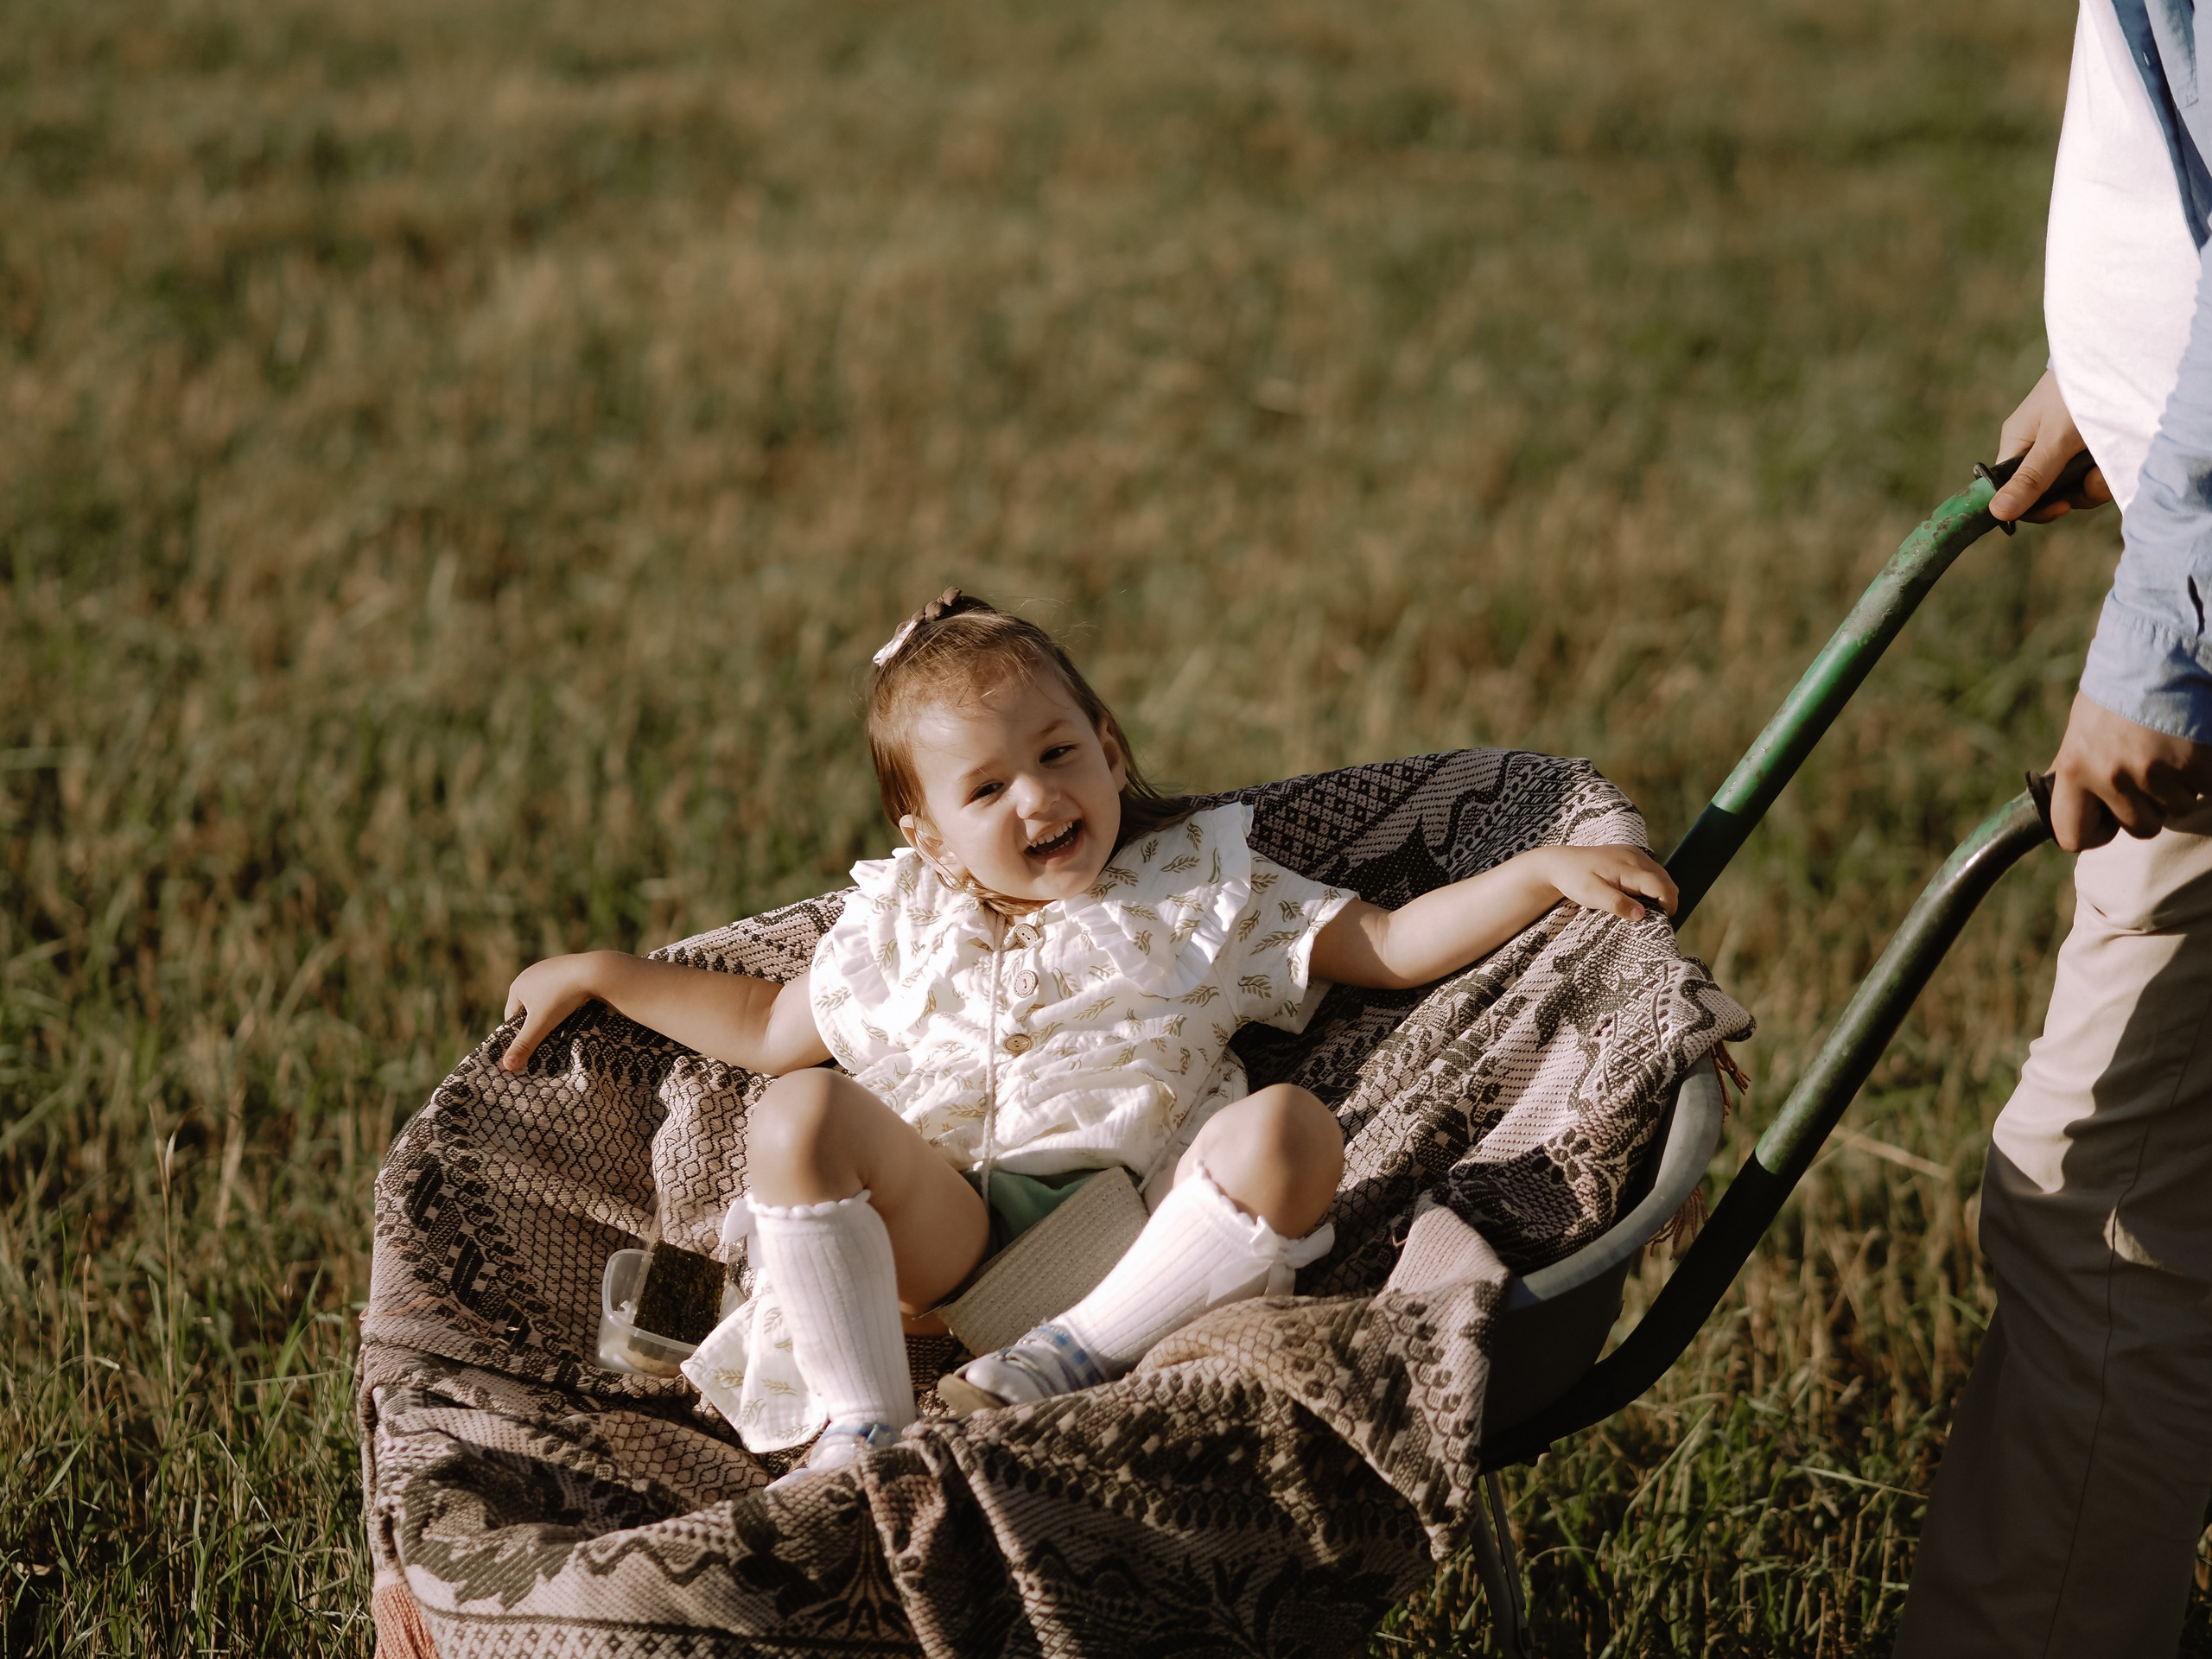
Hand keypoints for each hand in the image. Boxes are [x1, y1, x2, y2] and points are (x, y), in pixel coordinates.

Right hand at [501, 952, 612, 1069]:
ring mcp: (549, 968)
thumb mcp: (541, 1024)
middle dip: (534, 1023)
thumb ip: (524, 1045)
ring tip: (560, 1027)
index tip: (528, 1048)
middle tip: (545, 1040)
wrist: (594, 971)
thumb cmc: (563, 997)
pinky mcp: (567, 967)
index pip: (512, 1017)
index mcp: (518, 986)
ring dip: (550, 1012)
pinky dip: (563, 1001)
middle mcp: (530, 974)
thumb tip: (506, 1067)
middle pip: (528, 1008)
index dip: (519, 1034)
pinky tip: (573, 1010)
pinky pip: (559, 989)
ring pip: (544, 998)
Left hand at [1535, 844, 1678, 920]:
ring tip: (1642, 909)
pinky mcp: (1630, 855)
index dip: (1668, 905)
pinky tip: (1636, 897)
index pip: (1662, 886)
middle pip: (1666, 881)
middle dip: (1666, 901)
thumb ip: (1618, 904)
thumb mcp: (1592, 896)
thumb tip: (1642, 915)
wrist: (1560, 863)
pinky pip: (1651, 872)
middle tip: (1652, 919)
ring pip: (1661, 876)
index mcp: (1629, 866)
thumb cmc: (1574, 879)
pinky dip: (1651, 886)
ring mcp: (1634, 853)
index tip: (1661, 922)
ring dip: (1659, 893)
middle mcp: (1636, 856)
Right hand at [1990, 368, 2111, 523]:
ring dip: (2096, 482)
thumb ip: (2031, 477)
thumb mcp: (2055, 439)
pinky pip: (2095, 475)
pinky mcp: (2091, 448)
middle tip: (2093, 482)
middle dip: (2074, 493)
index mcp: (2017, 445)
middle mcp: (2038, 451)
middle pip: (2047, 494)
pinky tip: (2118, 455)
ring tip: (2108, 462)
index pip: (2011, 490)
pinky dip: (2109, 471)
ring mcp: (2066, 450)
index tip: (2060, 507)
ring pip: (2075, 487)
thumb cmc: (2077, 393)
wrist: (2120, 358)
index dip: (2031, 506)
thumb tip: (1996, 512)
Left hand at [2046, 691, 2211, 850]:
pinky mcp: (2194, 764)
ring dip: (2181, 787)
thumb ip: (2081, 770)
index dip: (2095, 833)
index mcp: (2075, 769)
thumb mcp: (2083, 731)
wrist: (2159, 650)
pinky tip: (2194, 745)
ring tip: (2171, 749)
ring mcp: (2154, 771)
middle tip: (2152, 771)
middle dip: (2152, 807)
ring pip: (2178, 809)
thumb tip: (2070, 806)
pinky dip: (2206, 774)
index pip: (2071, 836)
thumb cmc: (2118, 691)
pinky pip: (2207, 790)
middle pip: (2141, 828)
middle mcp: (2110, 775)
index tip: (2108, 820)